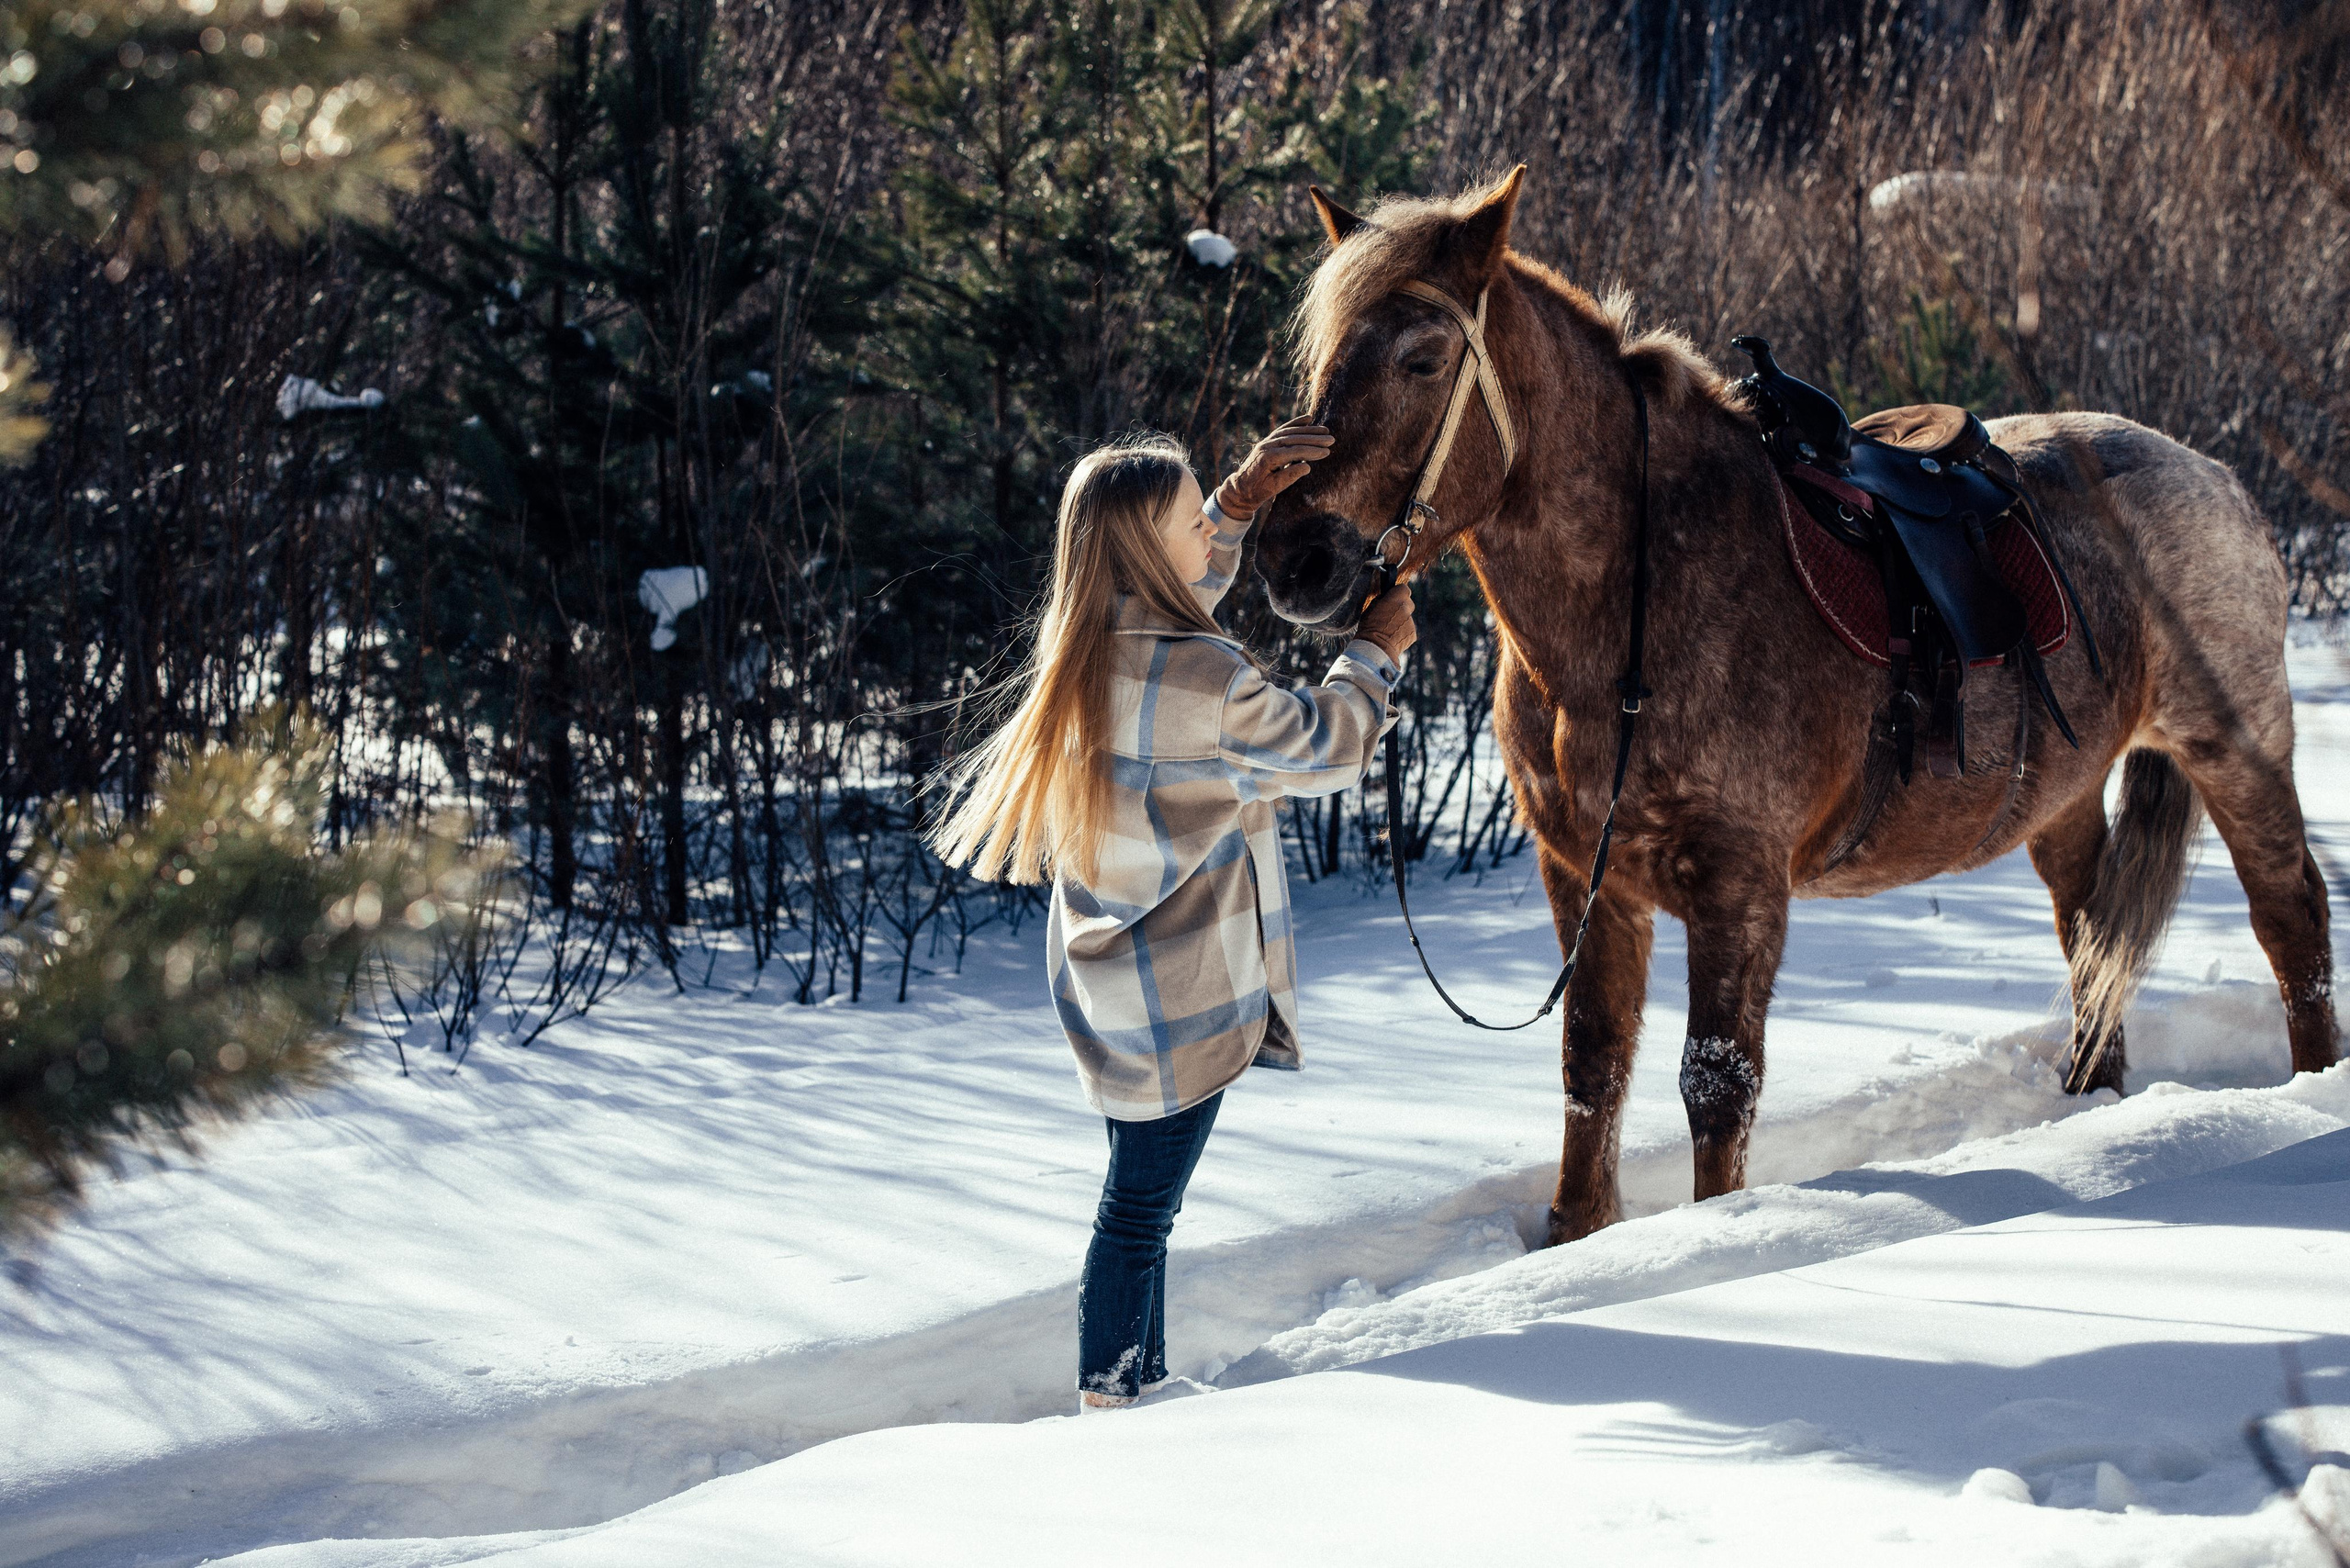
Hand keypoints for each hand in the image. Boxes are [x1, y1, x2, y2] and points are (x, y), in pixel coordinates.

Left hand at [1212, 416, 1333, 519]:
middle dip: (1314, 438)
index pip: (1294, 451)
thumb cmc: (1257, 492)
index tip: (1326, 452)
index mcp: (1268, 458)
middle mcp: (1266, 446)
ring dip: (1308, 430)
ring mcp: (1266, 442)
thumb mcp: (1273, 489)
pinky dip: (1295, 423)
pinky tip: (1308, 419)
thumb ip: (1289, 477)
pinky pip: (1283, 429)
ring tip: (1325, 431)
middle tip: (1331, 439)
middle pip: (1293, 439)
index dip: (1311, 451)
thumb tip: (1307, 467)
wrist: (1240, 489)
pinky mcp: (1267, 441)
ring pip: (1289, 432)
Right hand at [1356, 582, 1416, 662]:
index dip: (1398, 593)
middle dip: (1401, 607)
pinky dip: (1402, 634)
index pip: (1404, 589)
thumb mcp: (1370, 609)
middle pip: (1408, 603)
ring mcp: (1411, 622)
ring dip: (1400, 622)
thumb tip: (1386, 599)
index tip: (1393, 597)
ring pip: (1407, 619)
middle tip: (1390, 615)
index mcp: (1395, 599)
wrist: (1376, 647)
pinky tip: (1392, 639)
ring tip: (1388, 631)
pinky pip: (1408, 631)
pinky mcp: (1413, 634)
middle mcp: (1406, 609)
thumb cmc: (1369, 627)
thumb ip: (1382, 601)